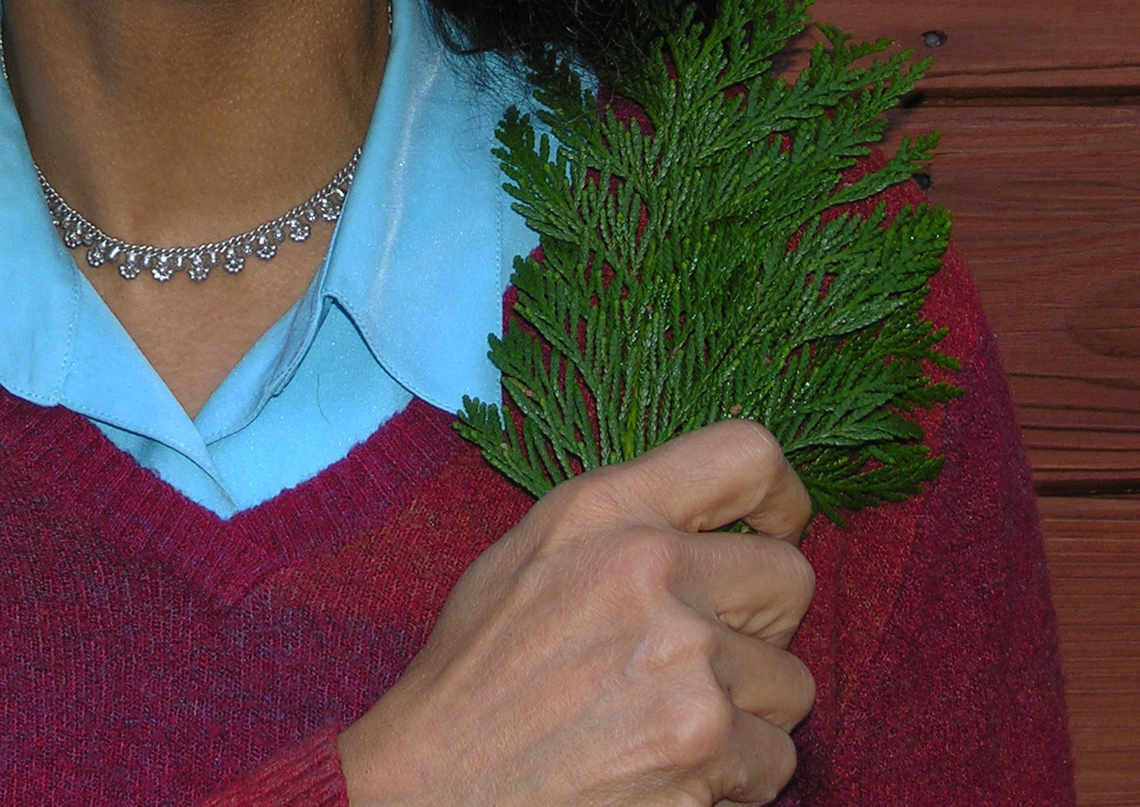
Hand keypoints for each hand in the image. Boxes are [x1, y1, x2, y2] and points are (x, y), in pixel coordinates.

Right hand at [335, 421, 815, 806]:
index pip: (747, 456)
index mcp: (606, 508)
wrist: (437, 783)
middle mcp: (652, 570)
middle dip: (761, 623)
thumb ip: (623, 524)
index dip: (784, 495)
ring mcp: (686, 662)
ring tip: (670, 719)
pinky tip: (669, 769)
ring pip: (791, 681)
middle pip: (791, 576)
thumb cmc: (477, 670)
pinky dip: (737, 776)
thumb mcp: (529, 551)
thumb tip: (714, 521)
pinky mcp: (705, 749)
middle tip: (704, 653)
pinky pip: (776, 759)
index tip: (777, 526)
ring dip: (747, 709)